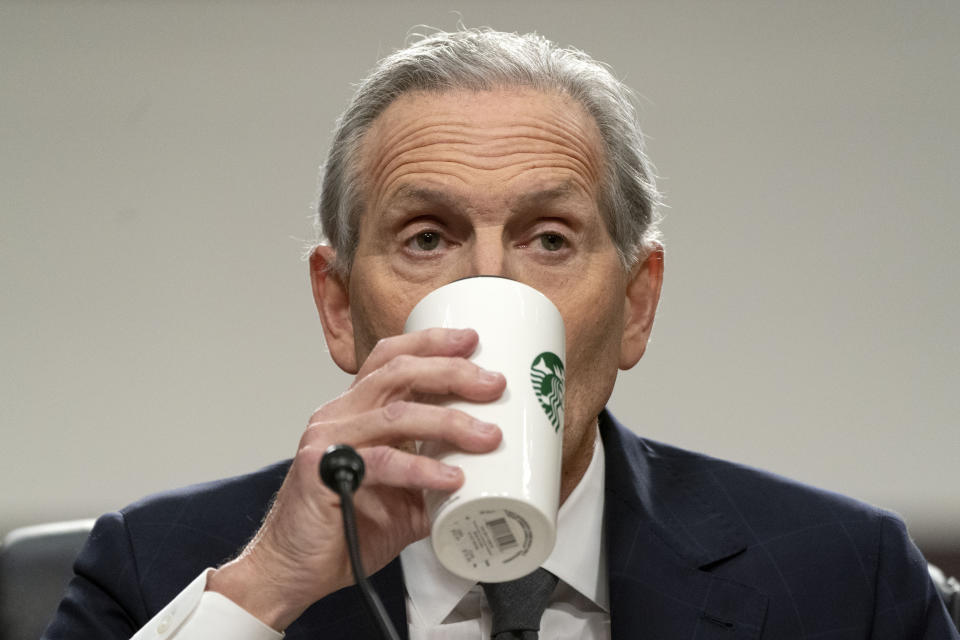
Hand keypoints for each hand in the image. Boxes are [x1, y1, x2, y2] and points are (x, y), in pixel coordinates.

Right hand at [207, 328, 503, 629]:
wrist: (293, 570)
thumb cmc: (341, 528)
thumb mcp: (400, 495)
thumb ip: (435, 476)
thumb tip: (487, 474)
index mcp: (354, 410)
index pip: (390, 358)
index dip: (430, 343)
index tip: (472, 340)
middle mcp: (338, 415)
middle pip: (398, 373)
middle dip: (452, 373)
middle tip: (493, 385)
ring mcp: (328, 440)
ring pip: (396, 414)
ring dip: (449, 421)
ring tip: (488, 436)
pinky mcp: (322, 472)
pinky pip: (381, 462)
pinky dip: (422, 470)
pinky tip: (452, 478)